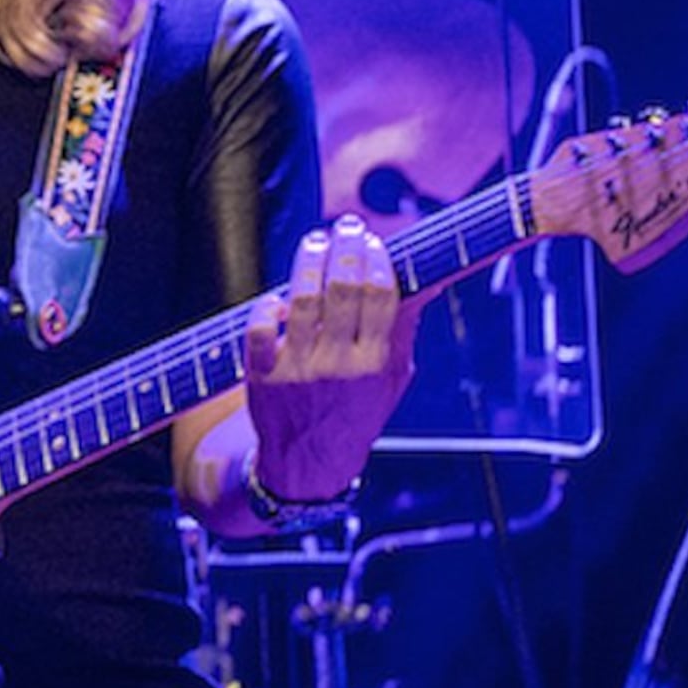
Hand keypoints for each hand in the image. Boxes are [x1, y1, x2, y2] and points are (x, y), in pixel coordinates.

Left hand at [240, 215, 420, 502]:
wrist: (310, 461)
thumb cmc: (358, 412)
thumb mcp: (393, 379)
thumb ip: (403, 330)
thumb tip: (426, 279)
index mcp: (375, 364)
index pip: (380, 296)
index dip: (376, 260)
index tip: (373, 239)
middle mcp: (338, 364)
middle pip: (342, 289)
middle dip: (345, 249)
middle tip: (345, 226)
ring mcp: (297, 368)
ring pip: (302, 299)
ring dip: (309, 261)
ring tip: (316, 240)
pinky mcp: (261, 374)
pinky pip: (261, 327)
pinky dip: (269, 305)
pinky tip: (280, 294)